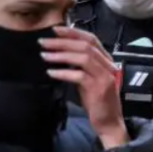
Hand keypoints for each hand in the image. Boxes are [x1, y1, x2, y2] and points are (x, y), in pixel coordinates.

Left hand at [42, 26, 126, 148]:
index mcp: (106, 61)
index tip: (55, 29)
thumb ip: (80, 66)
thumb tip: (60, 53)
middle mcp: (109, 66)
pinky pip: (79, 76)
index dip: (73, 32)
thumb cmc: (97, 101)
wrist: (109, 122)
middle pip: (86, 46)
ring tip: (44, 56)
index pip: (92, 40)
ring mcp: (106, 77)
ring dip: (61, 55)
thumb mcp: (88, 79)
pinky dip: (63, 72)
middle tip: (43, 42)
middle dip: (62, 42)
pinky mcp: (100, 88)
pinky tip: (51, 73)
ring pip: (83, 58)